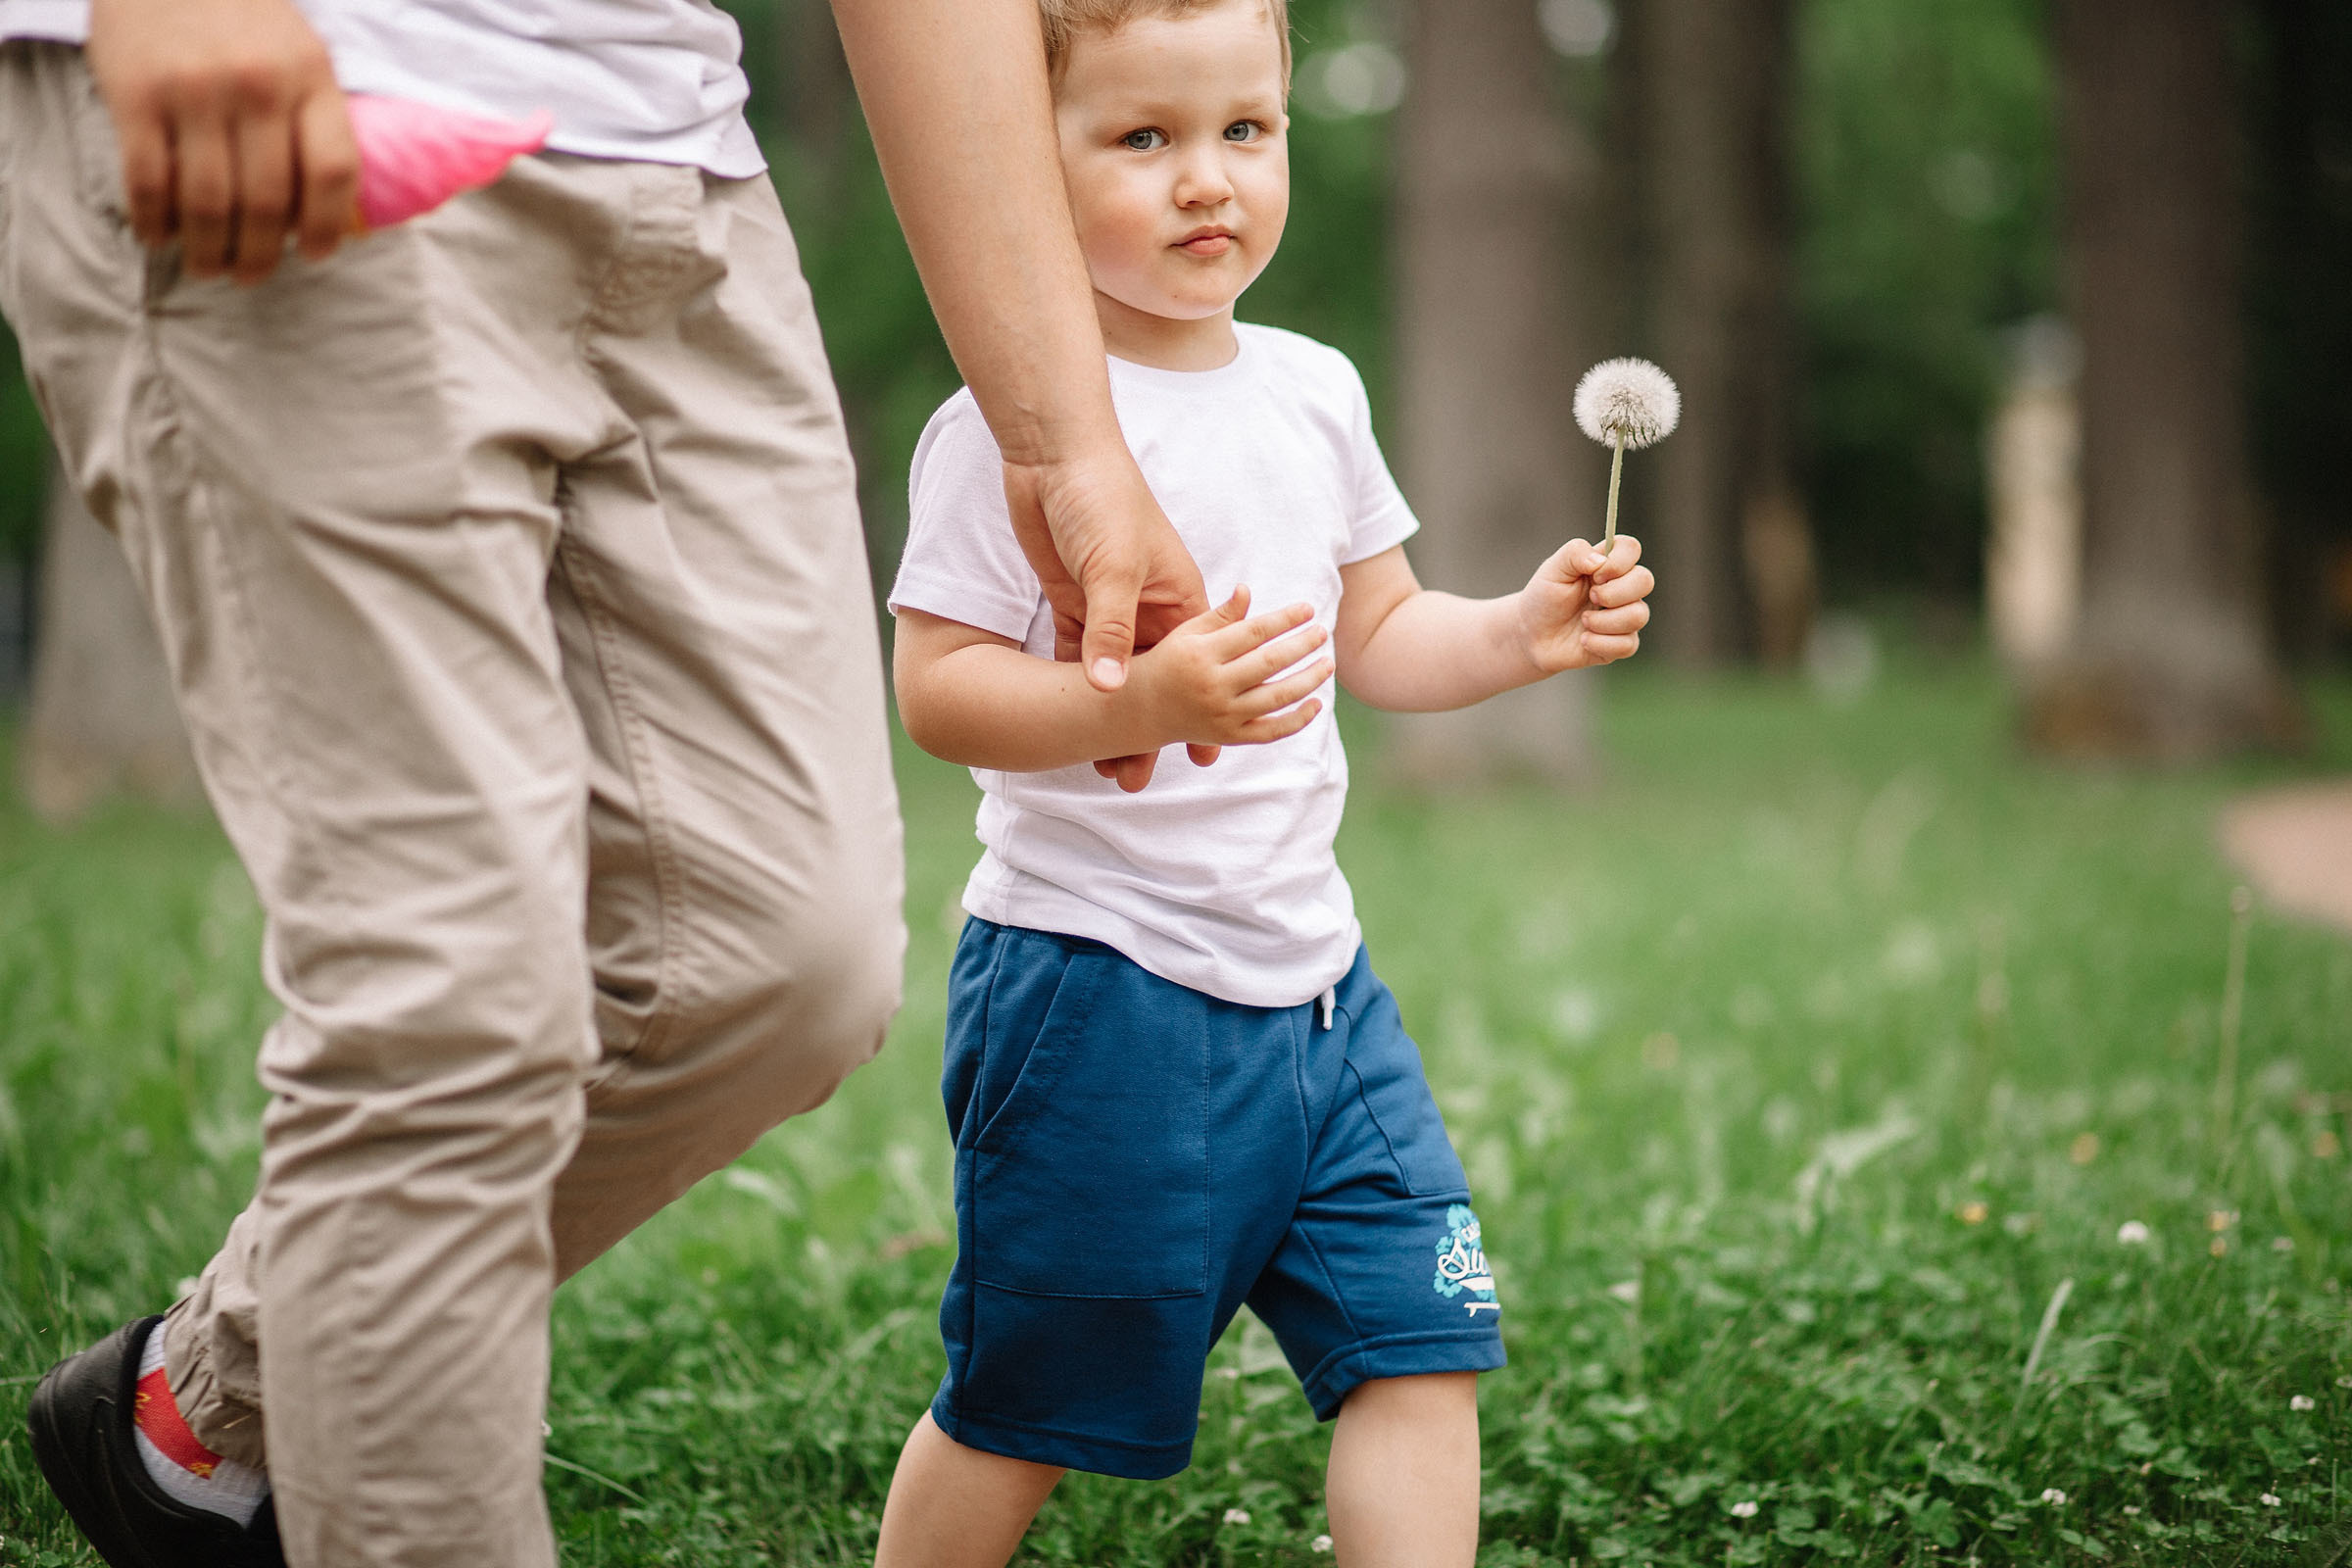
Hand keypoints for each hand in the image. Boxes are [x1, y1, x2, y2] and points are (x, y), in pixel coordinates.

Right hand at [85, 0, 360, 282]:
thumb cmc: (242, 13)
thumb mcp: (300, 52)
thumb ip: (314, 117)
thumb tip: (323, 208)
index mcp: (310, 78)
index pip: (333, 173)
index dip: (326, 227)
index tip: (314, 255)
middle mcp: (257, 87)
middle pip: (267, 201)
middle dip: (259, 254)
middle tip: (250, 276)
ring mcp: (194, 92)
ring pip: (207, 202)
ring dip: (208, 250)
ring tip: (208, 268)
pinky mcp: (135, 94)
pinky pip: (147, 180)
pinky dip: (154, 220)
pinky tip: (160, 237)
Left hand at [1004, 444, 1213, 789]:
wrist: (1054, 454)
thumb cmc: (1101, 498)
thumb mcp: (1113, 567)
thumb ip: (1111, 631)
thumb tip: (1111, 691)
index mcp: (1179, 598)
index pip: (1197, 668)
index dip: (1200, 713)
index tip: (1203, 758)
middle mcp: (1149, 609)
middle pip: (1154, 683)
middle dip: (1148, 731)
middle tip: (1134, 779)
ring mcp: (1110, 608)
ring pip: (1114, 679)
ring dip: (1108, 719)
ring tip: (1102, 767)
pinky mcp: (1073, 603)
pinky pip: (1076, 658)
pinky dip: (1072, 691)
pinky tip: (1066, 725)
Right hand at [1108, 586, 1329, 788]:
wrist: (1141, 709)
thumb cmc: (1169, 661)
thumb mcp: (1188, 632)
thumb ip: (1221, 615)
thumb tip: (1247, 589)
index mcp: (1202, 654)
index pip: (1255, 632)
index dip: (1286, 619)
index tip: (1308, 609)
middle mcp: (1213, 686)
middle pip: (1271, 663)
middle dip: (1302, 646)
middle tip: (1323, 633)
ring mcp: (1222, 715)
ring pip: (1277, 698)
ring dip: (1309, 680)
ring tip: (1327, 664)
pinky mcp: (1229, 737)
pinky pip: (1271, 731)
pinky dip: (1298, 720)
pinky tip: (1316, 703)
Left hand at [1517, 534, 1654, 672]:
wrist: (1531, 636)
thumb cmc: (1544, 598)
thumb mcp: (1552, 569)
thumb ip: (1575, 553)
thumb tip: (1600, 561)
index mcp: (1607, 564)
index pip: (1631, 549)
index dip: (1618, 562)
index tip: (1594, 575)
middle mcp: (1622, 588)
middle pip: (1646, 580)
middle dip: (1614, 593)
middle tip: (1590, 598)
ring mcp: (1624, 615)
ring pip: (1639, 615)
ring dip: (1604, 621)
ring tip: (1583, 621)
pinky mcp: (1621, 643)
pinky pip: (1628, 644)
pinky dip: (1601, 643)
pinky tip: (1584, 640)